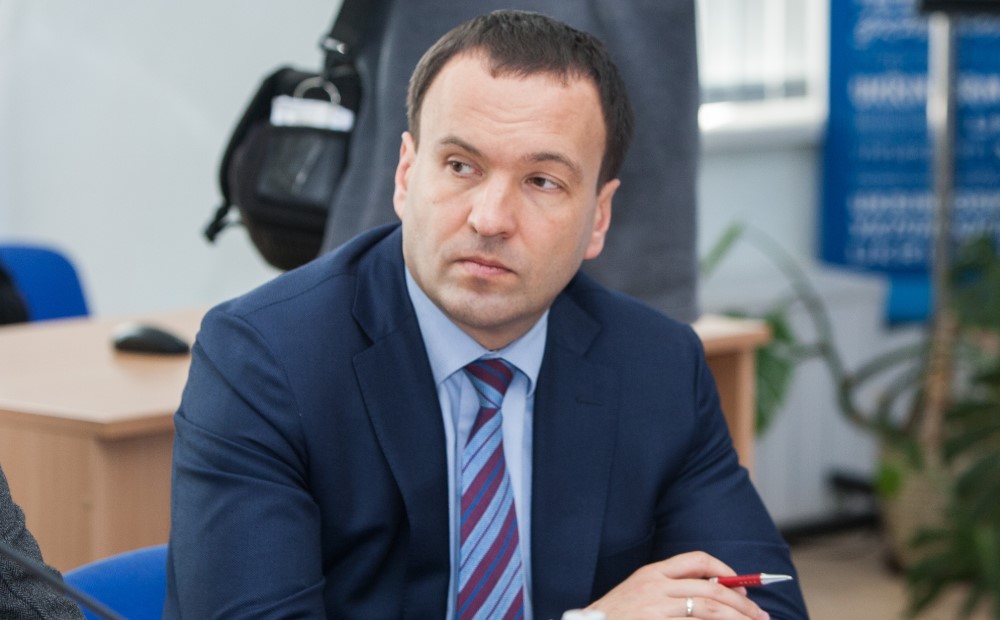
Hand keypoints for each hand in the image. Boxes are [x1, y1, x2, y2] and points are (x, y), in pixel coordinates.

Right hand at [585, 551, 768, 619]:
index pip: (697, 560)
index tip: (741, 586)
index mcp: (652, 573)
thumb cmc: (617, 615)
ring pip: (709, 609)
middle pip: (711, 589)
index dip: (725, 570)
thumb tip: (714, 588)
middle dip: (741, 603)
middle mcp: (656, 588)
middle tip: (759, 615)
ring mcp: (657, 610)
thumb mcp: (639, 592)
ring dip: (737, 618)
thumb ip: (670, 586)